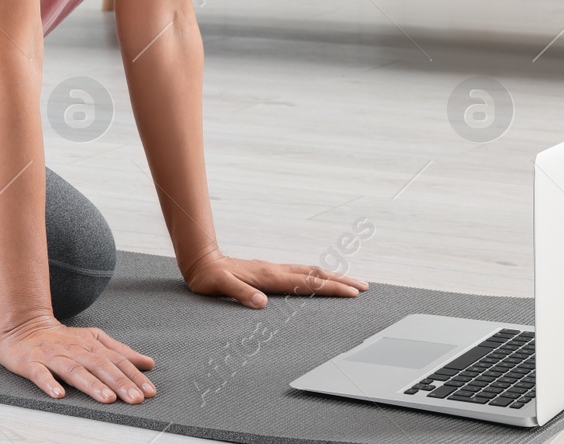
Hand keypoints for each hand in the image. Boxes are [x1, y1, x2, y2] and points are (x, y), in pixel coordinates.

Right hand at [0, 315, 155, 403]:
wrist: (23, 326)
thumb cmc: (61, 338)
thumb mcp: (93, 339)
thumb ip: (120, 351)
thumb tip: (148, 363)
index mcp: (90, 346)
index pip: (116, 360)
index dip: (134, 375)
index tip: (149, 391)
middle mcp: (74, 351)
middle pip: (99, 366)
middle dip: (119, 382)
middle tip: (135, 398)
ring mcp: (53, 357)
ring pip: (74, 371)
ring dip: (91, 384)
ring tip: (107, 398)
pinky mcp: (31, 363)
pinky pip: (40, 374)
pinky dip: (48, 384)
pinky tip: (58, 394)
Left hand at [182, 252, 368, 307]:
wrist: (199, 260)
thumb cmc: (208, 276)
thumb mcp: (220, 286)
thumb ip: (240, 293)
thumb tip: (261, 303)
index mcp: (269, 276)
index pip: (307, 283)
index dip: (331, 288)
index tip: (352, 293)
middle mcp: (275, 270)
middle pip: (315, 274)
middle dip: (341, 280)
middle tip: (364, 287)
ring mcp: (273, 269)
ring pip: (309, 271)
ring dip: (331, 276)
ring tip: (351, 282)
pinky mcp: (268, 272)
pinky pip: (299, 273)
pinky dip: (316, 276)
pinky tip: (320, 281)